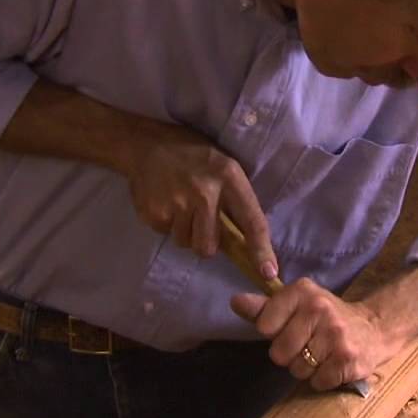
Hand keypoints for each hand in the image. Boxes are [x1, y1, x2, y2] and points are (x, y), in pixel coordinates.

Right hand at [126, 130, 276, 278]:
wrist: (148, 145)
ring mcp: (177, 203)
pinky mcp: (154, 212)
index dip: (261, 250)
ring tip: (180, 204)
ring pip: (186, 243)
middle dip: (206, 242)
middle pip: (209, 247)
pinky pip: (166, 234)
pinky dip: (167, 224)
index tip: (269, 273)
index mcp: (230, 178)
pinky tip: (166, 202)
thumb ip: (236, 202)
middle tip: (200, 219)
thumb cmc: (195, 158)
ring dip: (185, 231)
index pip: (252, 221)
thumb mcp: (225, 169)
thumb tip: (247, 245)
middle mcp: (205, 192)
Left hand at [231, 278, 400, 390]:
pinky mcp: (347, 360)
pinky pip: (317, 382)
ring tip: (323, 353)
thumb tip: (235, 302)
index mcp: (303, 292)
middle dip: (290, 355)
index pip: (264, 326)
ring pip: (297, 370)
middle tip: (309, 344)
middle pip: (278, 353)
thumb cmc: (326, 318)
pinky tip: (333, 364)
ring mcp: (336, 335)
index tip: (291, 327)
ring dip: (307, 368)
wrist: (374, 329)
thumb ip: (264, 307)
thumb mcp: (296, 305)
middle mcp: (320, 309)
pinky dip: (323, 379)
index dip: (274, 333)